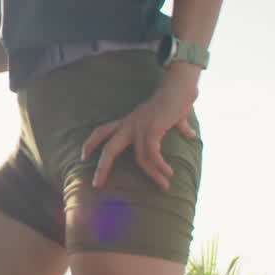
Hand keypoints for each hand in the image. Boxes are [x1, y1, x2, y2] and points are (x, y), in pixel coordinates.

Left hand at [80, 64, 200, 189]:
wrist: (180, 89)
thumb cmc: (175, 102)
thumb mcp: (171, 117)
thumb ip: (179, 128)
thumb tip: (191, 135)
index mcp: (128, 122)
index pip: (102, 131)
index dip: (91, 143)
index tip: (83, 156)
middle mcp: (130, 125)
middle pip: (109, 147)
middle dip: (102, 167)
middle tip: (96, 184)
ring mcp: (140, 127)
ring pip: (140, 158)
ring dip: (153, 174)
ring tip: (164, 185)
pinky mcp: (152, 129)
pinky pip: (152, 153)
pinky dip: (159, 166)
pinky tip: (168, 173)